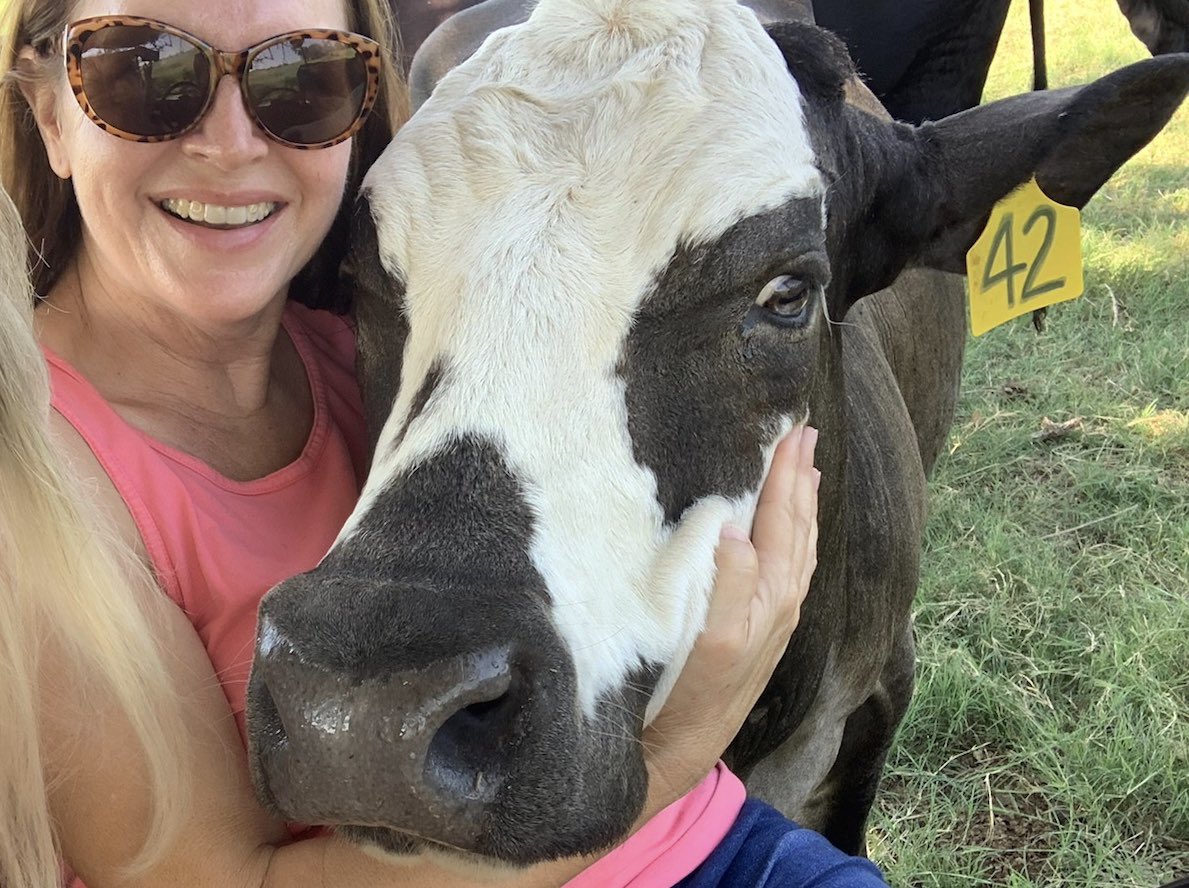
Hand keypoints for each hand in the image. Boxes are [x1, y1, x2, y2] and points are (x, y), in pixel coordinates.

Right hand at [640, 425, 819, 807]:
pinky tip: (791, 530)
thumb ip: (728, 585)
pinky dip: (795, 536)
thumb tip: (735, 528)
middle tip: (805, 433)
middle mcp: (780, 604)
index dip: (785, 476)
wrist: (681, 750)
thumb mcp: (710, 640)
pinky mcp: (763, 629)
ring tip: (805, 469)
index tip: (792, 432)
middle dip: (800, 479)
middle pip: (797, 528)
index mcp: (768, 595)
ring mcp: (775, 618)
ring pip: (798, 547)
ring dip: (802, 504)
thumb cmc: (687, 695)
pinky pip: (792, 567)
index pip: (780, 521)